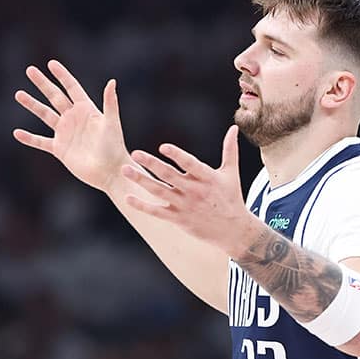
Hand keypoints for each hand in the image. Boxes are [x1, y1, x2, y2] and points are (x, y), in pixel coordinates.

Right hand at [14, 61, 129, 191]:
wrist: (109, 172)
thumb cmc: (114, 147)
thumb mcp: (111, 124)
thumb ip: (110, 103)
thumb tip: (112, 81)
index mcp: (86, 109)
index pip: (72, 88)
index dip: (62, 76)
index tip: (51, 63)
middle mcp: (74, 118)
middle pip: (55, 96)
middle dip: (43, 83)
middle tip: (30, 70)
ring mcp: (65, 133)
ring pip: (45, 115)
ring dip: (32, 104)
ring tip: (18, 94)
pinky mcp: (60, 149)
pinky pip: (41, 142)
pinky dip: (29, 138)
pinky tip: (17, 133)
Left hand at [121, 125, 251, 252]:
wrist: (233, 230)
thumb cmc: (231, 198)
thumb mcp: (231, 173)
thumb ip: (229, 149)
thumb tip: (233, 128)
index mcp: (207, 178)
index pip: (190, 164)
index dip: (177, 155)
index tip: (163, 147)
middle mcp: (194, 191)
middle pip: (169, 175)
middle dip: (151, 164)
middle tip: (135, 154)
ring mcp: (185, 205)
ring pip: (159, 191)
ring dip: (141, 180)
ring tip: (125, 170)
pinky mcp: (178, 219)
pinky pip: (157, 211)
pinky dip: (142, 206)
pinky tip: (128, 197)